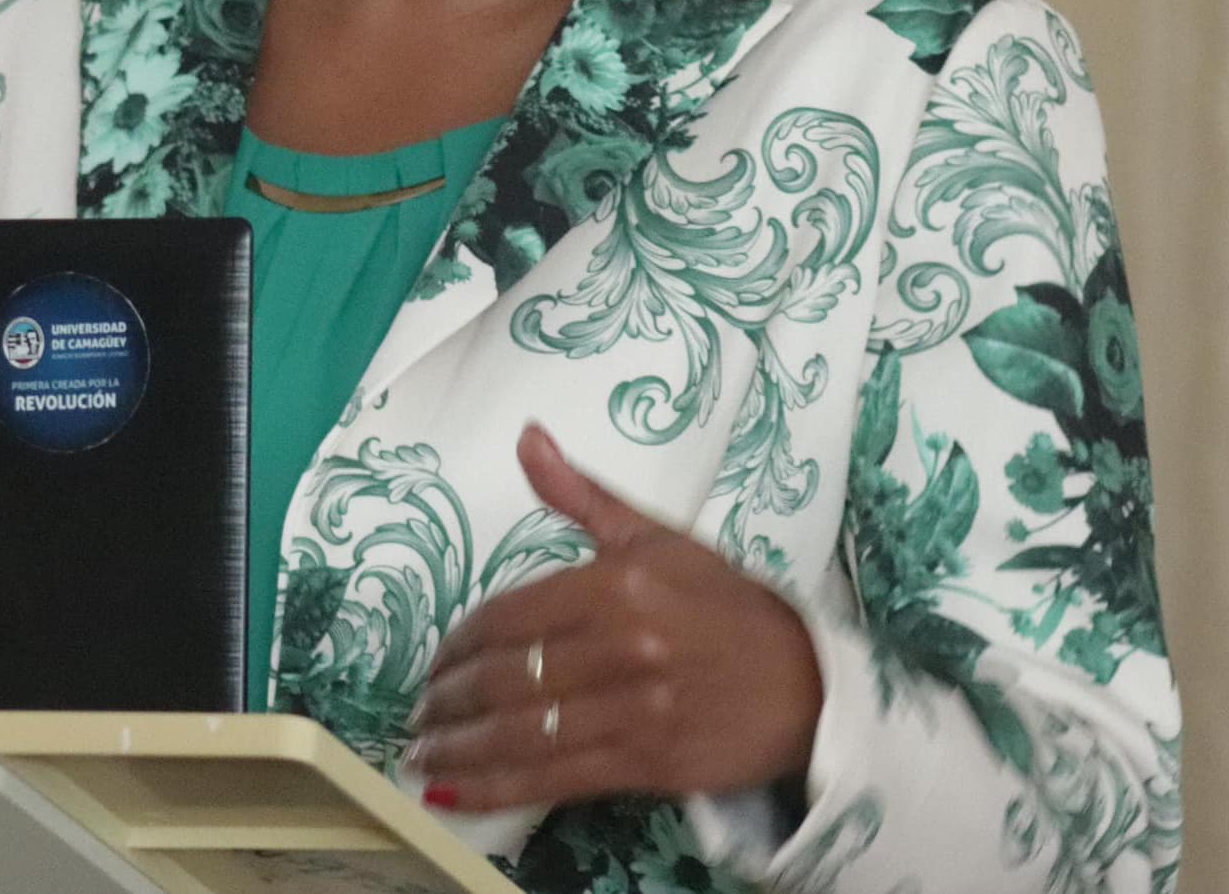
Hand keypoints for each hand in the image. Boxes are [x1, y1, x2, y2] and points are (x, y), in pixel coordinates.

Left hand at [406, 423, 821, 813]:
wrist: (808, 685)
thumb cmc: (726, 607)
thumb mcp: (657, 538)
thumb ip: (582, 496)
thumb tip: (529, 438)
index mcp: (617, 585)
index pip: (508, 617)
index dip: (458, 646)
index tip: (436, 662)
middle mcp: (621, 647)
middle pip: (507, 678)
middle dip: (449, 700)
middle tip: (420, 710)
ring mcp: (634, 711)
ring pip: (522, 733)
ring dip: (459, 747)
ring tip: (421, 752)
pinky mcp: (647, 764)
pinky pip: (555, 779)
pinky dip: (497, 787)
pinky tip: (457, 790)